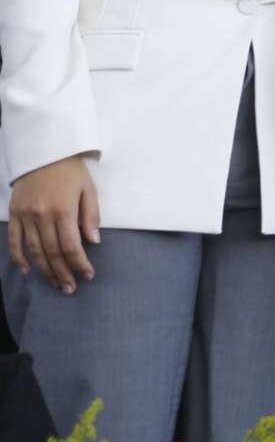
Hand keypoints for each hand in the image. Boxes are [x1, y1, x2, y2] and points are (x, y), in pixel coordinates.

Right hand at [6, 155, 98, 291]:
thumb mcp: (88, 189)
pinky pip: (14, 240)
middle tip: (70, 289)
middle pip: (52, 252)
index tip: (88, 275)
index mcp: (63, 210)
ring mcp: (25, 215)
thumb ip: (91, 215)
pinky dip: (19, 257)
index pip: (71, 245)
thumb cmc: (70, 171)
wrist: (42, 152)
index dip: (79, 263)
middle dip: (62, 273)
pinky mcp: (14, 213)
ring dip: (44, 270)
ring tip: (55, 284)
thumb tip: (93, 242)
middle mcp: (42, 215)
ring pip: (34, 250)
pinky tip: (28, 270)